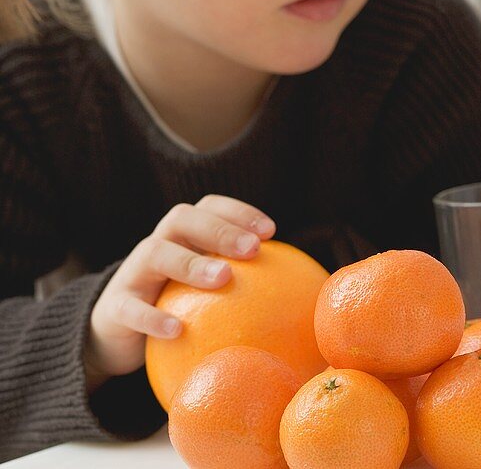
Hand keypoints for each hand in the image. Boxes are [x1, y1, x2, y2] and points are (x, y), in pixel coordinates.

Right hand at [85, 195, 275, 391]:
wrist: (117, 335)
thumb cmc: (179, 306)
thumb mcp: (209, 291)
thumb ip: (249, 286)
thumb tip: (304, 299)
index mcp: (184, 236)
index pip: (210, 207)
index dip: (239, 212)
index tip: (271, 231)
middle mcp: (158, 244)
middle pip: (183, 219)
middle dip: (219, 229)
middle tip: (252, 249)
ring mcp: (133, 273)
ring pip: (155, 253)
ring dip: (191, 262)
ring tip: (223, 278)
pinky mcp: (114, 307)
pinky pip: (130, 308)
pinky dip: (152, 317)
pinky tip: (178, 330)